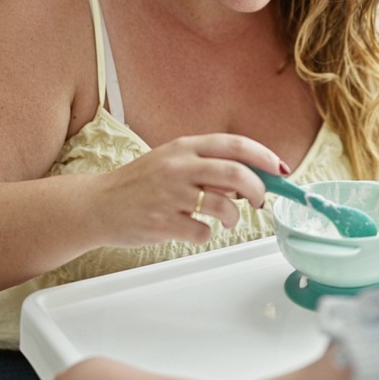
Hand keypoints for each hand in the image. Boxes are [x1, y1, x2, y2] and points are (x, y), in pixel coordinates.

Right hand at [86, 133, 289, 247]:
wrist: (98, 205)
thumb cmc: (140, 184)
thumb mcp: (172, 161)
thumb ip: (208, 165)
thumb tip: (250, 179)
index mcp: (184, 147)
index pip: (235, 145)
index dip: (264, 157)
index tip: (280, 170)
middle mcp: (179, 167)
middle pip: (237, 174)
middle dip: (258, 190)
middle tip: (260, 201)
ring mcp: (170, 195)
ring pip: (224, 207)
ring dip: (234, 217)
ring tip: (227, 220)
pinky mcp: (163, 222)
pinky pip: (202, 232)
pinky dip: (205, 234)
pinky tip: (192, 229)